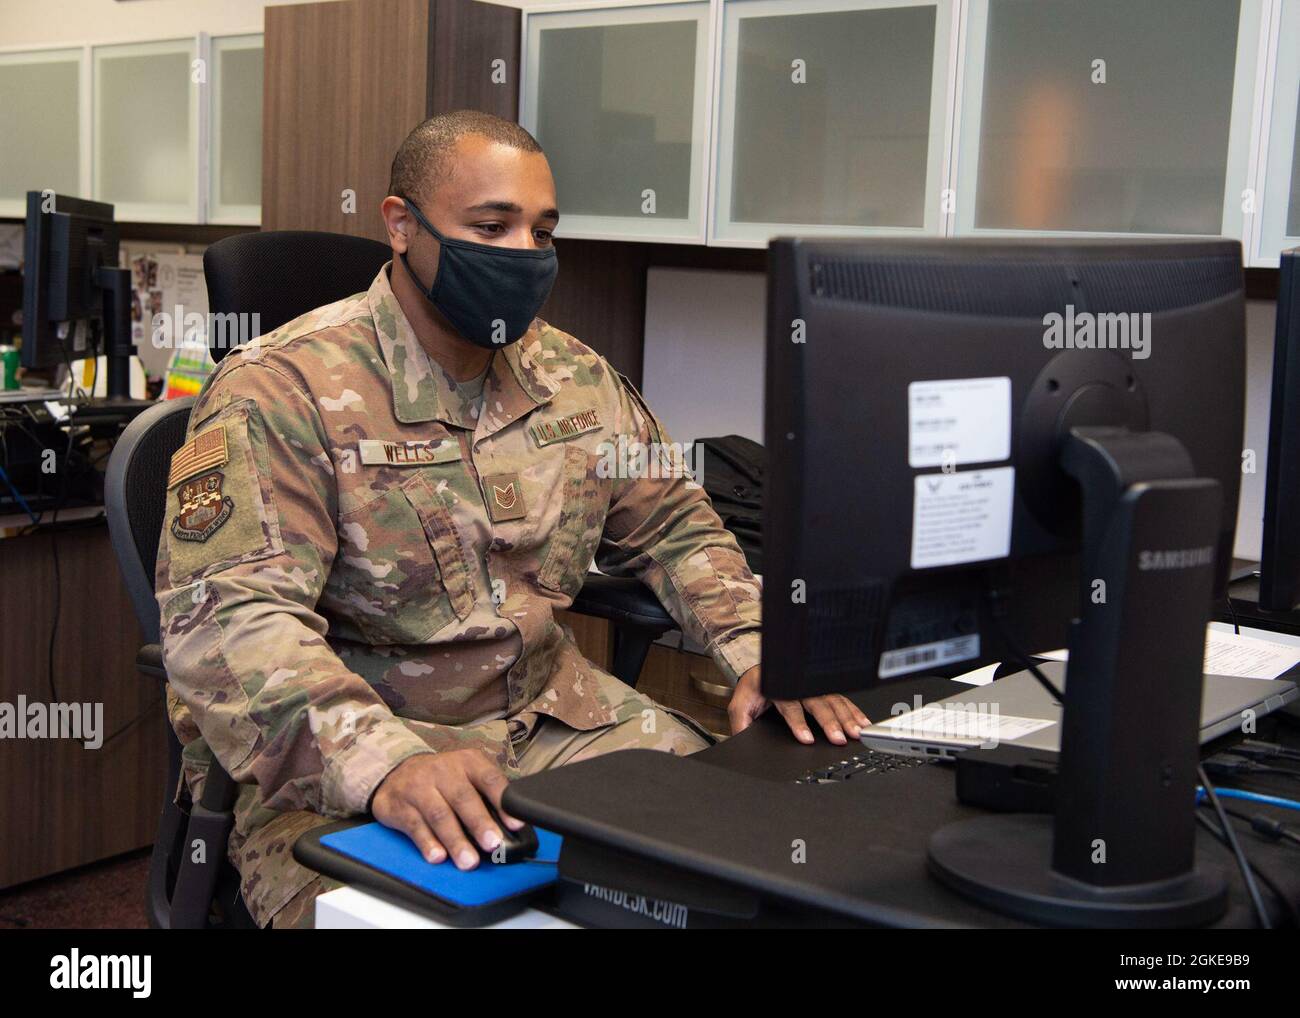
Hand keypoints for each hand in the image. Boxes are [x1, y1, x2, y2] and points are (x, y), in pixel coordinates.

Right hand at [372, 749, 521, 870]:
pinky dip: (428, 844)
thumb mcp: (465, 775)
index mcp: (467, 762)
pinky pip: (415, 827)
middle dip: (480, 824)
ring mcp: (419, 787)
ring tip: (469, 861)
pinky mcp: (400, 806)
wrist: (396, 772)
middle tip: (493, 844)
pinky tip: (438, 857)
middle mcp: (443, 771)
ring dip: (456, 841)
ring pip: (440, 815)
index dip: (502, 802)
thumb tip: (508, 828)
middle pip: (463, 798)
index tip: (515, 824)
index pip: (489, 779)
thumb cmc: (442, 779)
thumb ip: (485, 796)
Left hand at [728, 665, 869, 745]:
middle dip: (830, 721)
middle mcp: (798, 685)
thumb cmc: (754, 689)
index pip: (789, 705)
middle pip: (817, 702)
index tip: (806, 739)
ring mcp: (813, 685)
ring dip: (846, 717)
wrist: (762, 671)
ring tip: (856, 732)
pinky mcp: (824, 688)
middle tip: (839, 738)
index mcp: (776, 687)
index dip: (798, 722)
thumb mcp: (741, 704)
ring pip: (833, 700)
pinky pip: (841, 699)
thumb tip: (743, 744)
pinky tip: (862, 722)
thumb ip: (741, 723)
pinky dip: (853, 711)